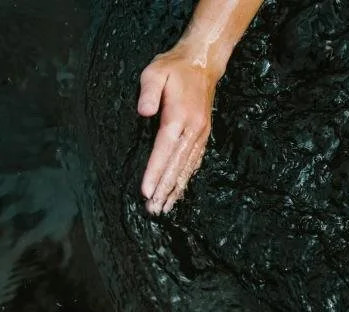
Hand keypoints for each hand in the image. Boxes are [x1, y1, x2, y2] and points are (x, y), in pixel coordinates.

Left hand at [137, 45, 219, 213]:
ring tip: (164, 208)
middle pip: (176, 165)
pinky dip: (186, 179)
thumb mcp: (155, 72)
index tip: (146, 192)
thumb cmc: (174, 67)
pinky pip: (195, 161)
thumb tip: (144, 112)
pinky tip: (179, 191)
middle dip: (164, 189)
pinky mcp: (203, 134)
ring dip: (175, 189)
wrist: (203, 63)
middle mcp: (193, 129)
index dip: (155, 172)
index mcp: (179, 117)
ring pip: (187, 167)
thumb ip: (149, 92)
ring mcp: (201, 133)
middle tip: (153, 209)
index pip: (164, 150)